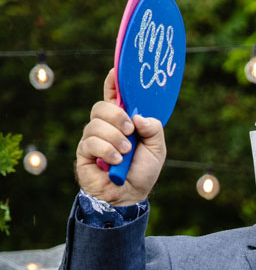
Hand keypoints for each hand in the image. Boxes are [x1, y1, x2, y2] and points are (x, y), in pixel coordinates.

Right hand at [75, 70, 166, 204]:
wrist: (129, 196)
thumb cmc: (142, 172)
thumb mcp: (157, 149)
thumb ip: (154, 130)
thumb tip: (138, 116)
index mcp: (123, 121)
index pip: (113, 95)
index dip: (113, 82)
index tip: (115, 73)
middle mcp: (105, 126)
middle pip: (101, 106)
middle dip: (117, 116)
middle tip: (131, 131)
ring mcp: (93, 138)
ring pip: (96, 124)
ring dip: (115, 138)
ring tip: (126, 153)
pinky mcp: (84, 152)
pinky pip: (90, 142)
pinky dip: (106, 150)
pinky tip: (116, 161)